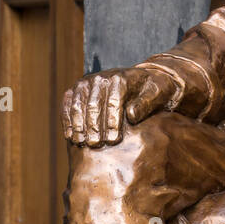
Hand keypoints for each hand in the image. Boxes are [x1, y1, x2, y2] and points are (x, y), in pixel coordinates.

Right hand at [62, 65, 177, 145]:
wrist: (142, 80)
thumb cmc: (152, 90)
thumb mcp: (156, 94)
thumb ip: (145, 103)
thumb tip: (131, 115)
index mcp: (120, 79)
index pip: (114, 102)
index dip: (112, 122)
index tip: (114, 140)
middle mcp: (101, 78)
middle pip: (93, 104)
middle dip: (94, 126)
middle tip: (96, 145)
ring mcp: (87, 83)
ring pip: (78, 104)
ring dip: (78, 125)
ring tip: (82, 143)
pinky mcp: (77, 89)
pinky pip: (68, 103)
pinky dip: (67, 119)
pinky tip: (70, 136)